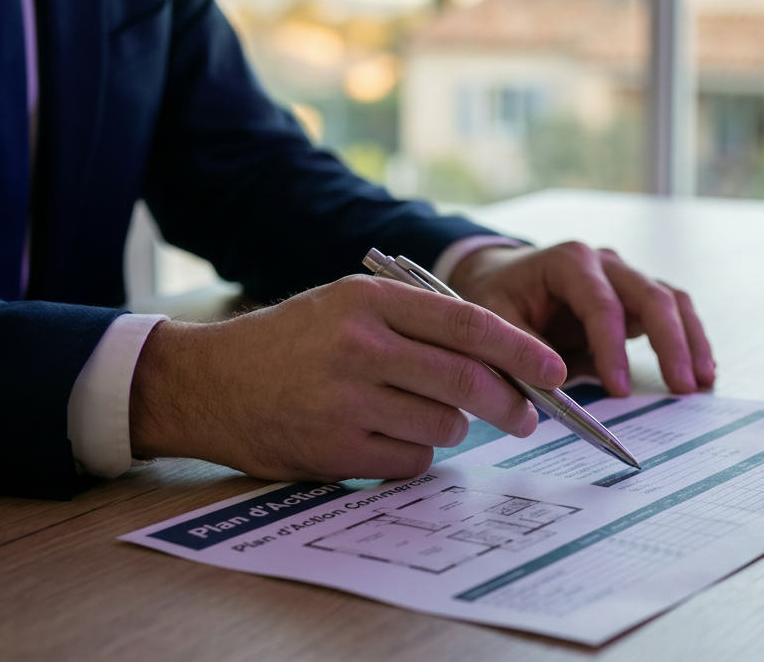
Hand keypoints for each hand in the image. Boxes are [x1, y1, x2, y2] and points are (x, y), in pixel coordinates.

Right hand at [128, 275, 566, 480]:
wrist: (208, 382)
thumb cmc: (294, 343)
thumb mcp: (350, 307)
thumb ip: (419, 325)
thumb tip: (503, 360)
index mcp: (372, 301)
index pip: (469, 325)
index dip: (522, 350)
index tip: (555, 370)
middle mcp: (361, 346)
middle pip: (467, 381)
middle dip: (510, 404)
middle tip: (526, 417)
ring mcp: (346, 400)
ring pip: (444, 426)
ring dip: (450, 429)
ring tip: (416, 416)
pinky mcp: (334, 448)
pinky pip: (411, 463)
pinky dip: (413, 457)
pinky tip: (383, 439)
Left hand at [447, 243, 714, 395]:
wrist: (501, 276)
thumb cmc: (498, 297)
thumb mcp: (494, 321)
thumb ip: (524, 350)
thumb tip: (559, 382)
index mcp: (570, 261)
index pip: (602, 304)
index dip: (614, 349)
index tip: (620, 389)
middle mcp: (606, 263)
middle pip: (651, 296)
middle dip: (670, 343)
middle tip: (681, 386)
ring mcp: (625, 277)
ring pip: (671, 301)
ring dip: (690, 340)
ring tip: (702, 380)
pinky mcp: (635, 297)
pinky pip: (671, 313)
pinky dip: (688, 339)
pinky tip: (700, 369)